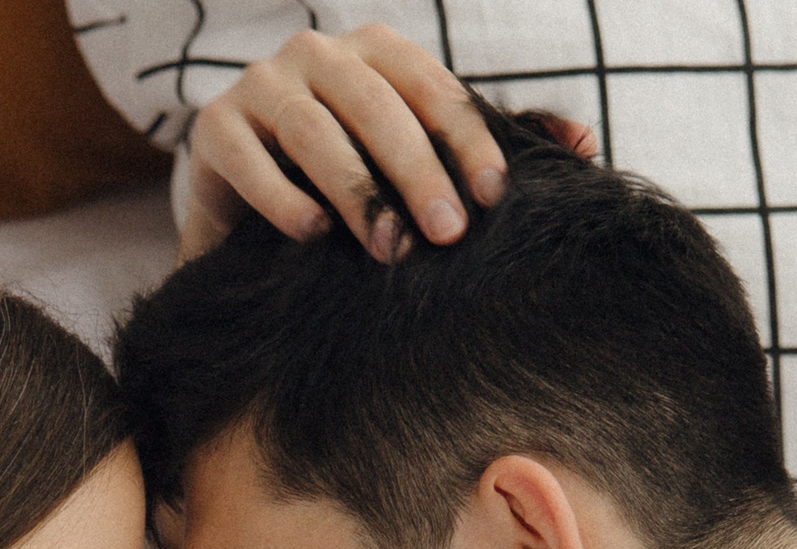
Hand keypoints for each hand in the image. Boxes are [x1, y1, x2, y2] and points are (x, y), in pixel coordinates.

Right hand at [181, 22, 594, 263]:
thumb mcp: (416, 163)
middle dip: (415, 172)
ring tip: (386, 249)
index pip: (428, 84)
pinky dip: (283, 199)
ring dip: (356, 191)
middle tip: (446, 235)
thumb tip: (584, 145)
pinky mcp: (212, 131)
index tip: (493, 198)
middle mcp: (316, 56)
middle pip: (374, 105)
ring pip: (314, 132)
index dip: (464, 138)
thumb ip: (484, 150)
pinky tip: (312, 235)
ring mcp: (259, 88)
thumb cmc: (346, 187)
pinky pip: (251, 162)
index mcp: (374, 52)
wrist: (244, 214)